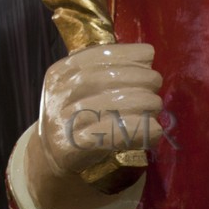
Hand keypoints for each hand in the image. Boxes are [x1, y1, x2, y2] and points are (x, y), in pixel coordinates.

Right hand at [25, 43, 162, 208]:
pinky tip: (154, 129)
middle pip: (101, 80)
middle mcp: (58, 95)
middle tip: (156, 83)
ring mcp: (63, 121)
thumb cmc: (78, 115)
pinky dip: (136, 130)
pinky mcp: (73, 147)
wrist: (52, 154)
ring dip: (141, 103)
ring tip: (156, 105)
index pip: (91, 57)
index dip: (124, 55)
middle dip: (136, 77)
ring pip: (107, 106)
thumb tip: (146, 54)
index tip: (149, 57)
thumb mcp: (82, 87)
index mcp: (59, 74)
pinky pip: (110, 136)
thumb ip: (108, 71)